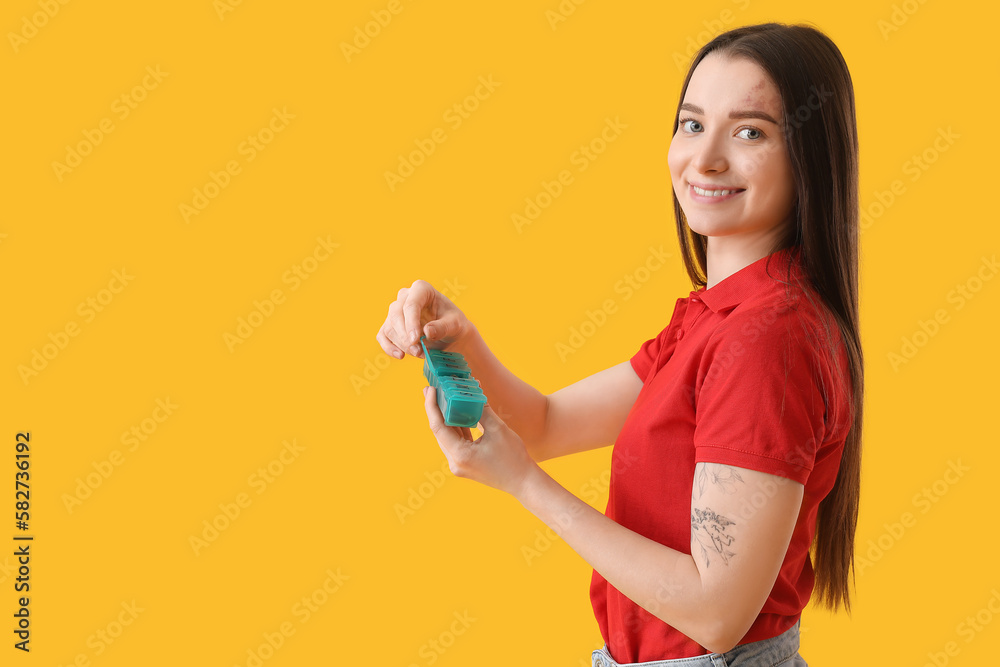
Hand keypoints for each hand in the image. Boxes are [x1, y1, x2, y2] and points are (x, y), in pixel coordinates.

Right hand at [376, 280, 471, 359]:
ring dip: (402, 344)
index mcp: (422, 289)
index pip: (411, 304)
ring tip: (419, 353)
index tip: (415, 339)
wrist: (450, 334)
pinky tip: (400, 355)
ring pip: (390, 328)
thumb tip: (427, 332)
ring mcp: (395, 311)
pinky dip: (389, 348)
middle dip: (406, 336)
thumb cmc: (453, 324)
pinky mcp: (390, 325)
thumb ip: (442, 327)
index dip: (411, 322)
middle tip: (418, 351)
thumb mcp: (455, 325)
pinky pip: (383, 336)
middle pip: (396, 315)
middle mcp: (405, 296)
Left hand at [422, 386, 539, 499]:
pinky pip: (455, 444)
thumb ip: (482, 411)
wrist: (523, 482)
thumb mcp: (498, 429)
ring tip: (442, 399)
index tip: (430, 390)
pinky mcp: (464, 465)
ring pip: (446, 438)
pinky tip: (457, 415)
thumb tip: (473, 392)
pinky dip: (456, 429)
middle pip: (439, 432)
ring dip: (445, 419)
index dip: (432, 406)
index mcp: (460, 454)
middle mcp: (454, 462)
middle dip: (436, 410)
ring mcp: (458, 466)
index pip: (438, 427)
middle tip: (432, 390)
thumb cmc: (514, 457)